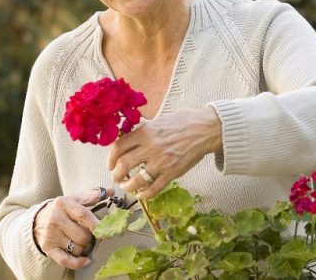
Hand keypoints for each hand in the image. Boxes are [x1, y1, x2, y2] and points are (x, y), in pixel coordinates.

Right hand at [33, 187, 105, 269]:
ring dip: (83, 247)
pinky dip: (77, 263)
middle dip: (89, 238)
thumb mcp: (73, 199)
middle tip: (87, 234)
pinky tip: (84, 260)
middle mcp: (55, 218)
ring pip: (78, 248)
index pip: (83, 214)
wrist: (37, 220)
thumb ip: (91, 195)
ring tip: (78, 240)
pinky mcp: (48, 247)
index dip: (97, 225)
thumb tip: (110, 190)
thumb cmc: (61, 210)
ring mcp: (50, 234)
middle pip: (83, 236)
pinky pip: (66, 260)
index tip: (106, 230)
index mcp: (63, 203)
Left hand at [107, 106, 222, 198]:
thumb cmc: (182, 122)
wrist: (205, 129)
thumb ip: (141, 134)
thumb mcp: (156, 122)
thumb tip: (126, 143)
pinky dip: (145, 194)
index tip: (110, 164)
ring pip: (137, 179)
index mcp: (144, 132)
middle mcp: (150, 147)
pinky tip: (141, 194)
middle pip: (124, 165)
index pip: (118, 148)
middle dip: (116, 174)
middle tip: (115, 177)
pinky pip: (154, 187)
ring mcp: (162, 162)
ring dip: (128, 186)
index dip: (110, 158)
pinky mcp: (173, 172)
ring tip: (126, 186)